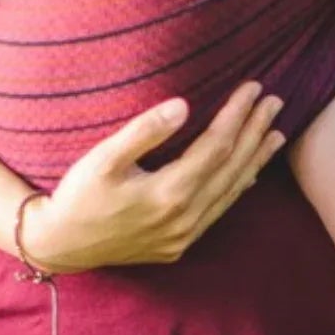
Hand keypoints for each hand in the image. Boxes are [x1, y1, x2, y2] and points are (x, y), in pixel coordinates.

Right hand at [20, 81, 286, 270]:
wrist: (59, 245)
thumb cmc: (77, 196)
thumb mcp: (103, 158)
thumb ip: (145, 130)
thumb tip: (184, 105)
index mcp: (169, 194)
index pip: (217, 146)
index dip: (237, 115)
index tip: (253, 88)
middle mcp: (184, 218)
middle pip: (231, 168)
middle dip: (255, 132)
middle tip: (276, 102)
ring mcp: (183, 236)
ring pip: (230, 193)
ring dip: (254, 160)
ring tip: (276, 135)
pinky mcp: (177, 246)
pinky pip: (217, 213)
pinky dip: (236, 189)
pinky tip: (249, 175)